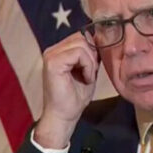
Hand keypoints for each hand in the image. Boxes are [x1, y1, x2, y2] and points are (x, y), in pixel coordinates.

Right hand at [34, 32, 98, 148]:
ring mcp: (51, 55)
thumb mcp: (88, 70)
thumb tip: (100, 39)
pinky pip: (79, 53)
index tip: (92, 69)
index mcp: (59, 51)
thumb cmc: (75, 97)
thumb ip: (91, 55)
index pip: (81, 36)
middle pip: (82, 37)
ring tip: (87, 77)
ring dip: (91, 62)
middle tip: (90, 74)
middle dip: (93, 55)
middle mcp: (53, 50)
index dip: (93, 50)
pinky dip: (88, 66)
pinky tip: (85, 79)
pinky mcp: (53, 62)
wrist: (64, 116)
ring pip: (82, 43)